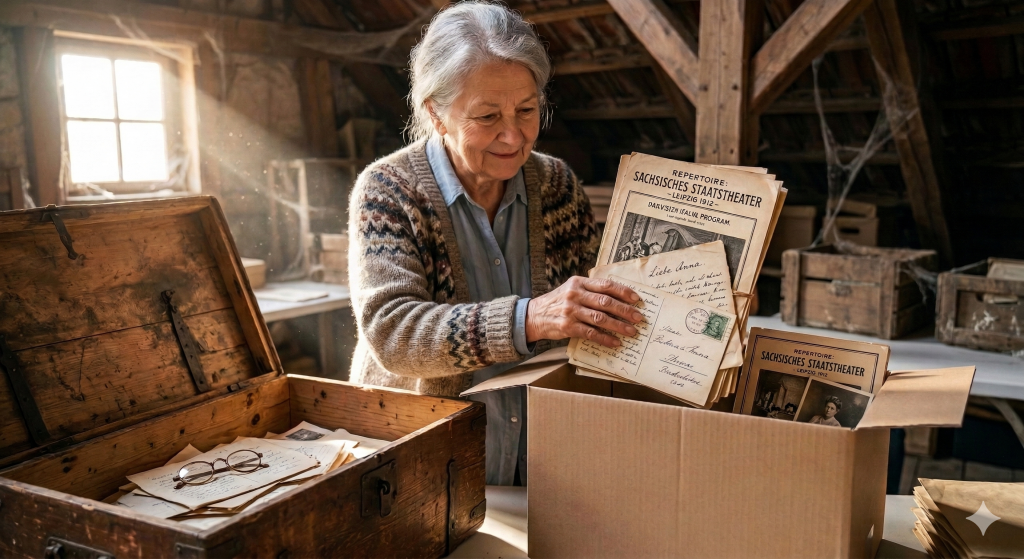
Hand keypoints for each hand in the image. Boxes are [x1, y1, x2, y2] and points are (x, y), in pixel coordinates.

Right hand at [525, 277, 642, 347]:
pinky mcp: (568, 327)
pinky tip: (615, 342)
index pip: (605, 285)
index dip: (623, 292)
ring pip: (600, 318)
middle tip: (638, 317)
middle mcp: (575, 295)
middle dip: (625, 310)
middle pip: (605, 302)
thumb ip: (590, 290)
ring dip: (619, 326)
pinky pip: (591, 333)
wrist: (534, 315)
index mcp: (578, 282)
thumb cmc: (557, 302)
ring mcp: (571, 311)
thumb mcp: (571, 289)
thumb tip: (618, 297)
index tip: (636, 299)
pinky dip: (605, 338)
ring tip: (631, 331)